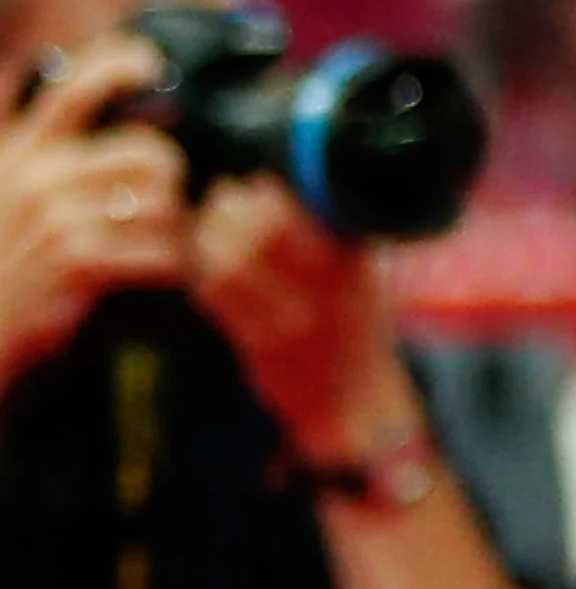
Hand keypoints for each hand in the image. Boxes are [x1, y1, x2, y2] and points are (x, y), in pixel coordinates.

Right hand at [0, 44, 192, 383]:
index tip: (152, 64)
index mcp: (20, 153)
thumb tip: (111, 116)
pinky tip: (170, 277)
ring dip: (180, 232)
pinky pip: (160, 254)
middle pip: (149, 154)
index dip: (118, 66)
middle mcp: (37, 177)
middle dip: (174, 184)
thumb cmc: (5, 262)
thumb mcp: (9, 193)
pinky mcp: (76, 261)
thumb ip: (47, 156)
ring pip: (164, 205)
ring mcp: (56, 218)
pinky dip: (177, 268)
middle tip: (170, 209)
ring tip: (168, 249)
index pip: (70, 90)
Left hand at [185, 174, 414, 466]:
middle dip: (230, 207)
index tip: (253, 186)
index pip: (304, 207)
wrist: (359, 403)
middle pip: (264, 226)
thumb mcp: (360, 277)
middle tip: (219, 203)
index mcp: (356, 262)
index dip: (266, 189)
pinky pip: (217, 295)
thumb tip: (262, 185)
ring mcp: (297, 317)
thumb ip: (325, 235)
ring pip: (233, 259)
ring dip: (208, 239)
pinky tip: (206, 272)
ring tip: (206, 234)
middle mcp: (330, 287)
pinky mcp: (263, 344)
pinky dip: (202, 275)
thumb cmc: (353, 330)